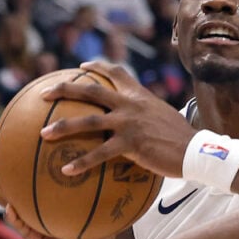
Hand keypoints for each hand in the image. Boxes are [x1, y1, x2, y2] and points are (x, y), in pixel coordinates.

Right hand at [0, 164, 114, 238]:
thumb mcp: (103, 213)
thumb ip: (106, 196)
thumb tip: (119, 172)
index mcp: (51, 210)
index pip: (35, 189)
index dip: (26, 174)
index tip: (20, 154)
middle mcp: (40, 218)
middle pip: (17, 194)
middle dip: (4, 179)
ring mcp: (37, 229)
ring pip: (13, 208)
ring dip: (1, 192)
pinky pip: (24, 228)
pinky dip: (15, 218)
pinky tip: (10, 207)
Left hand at [38, 61, 195, 177]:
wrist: (196, 150)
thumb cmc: (182, 137)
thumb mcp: (164, 116)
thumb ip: (148, 114)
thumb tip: (141, 122)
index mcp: (139, 95)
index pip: (116, 72)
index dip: (96, 68)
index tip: (82, 67)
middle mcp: (130, 104)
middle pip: (91, 91)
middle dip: (64, 89)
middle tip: (43, 94)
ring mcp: (128, 123)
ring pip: (88, 121)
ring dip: (62, 126)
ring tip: (43, 134)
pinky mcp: (130, 144)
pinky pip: (99, 153)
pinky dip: (81, 162)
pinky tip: (66, 171)